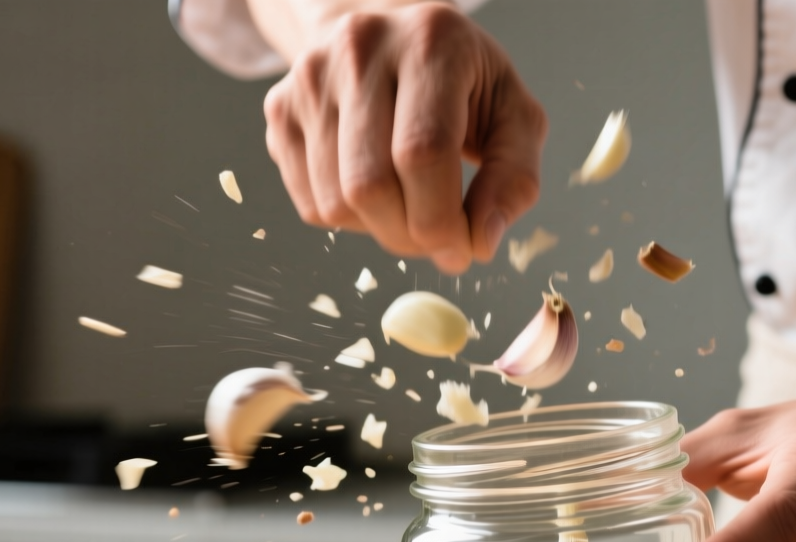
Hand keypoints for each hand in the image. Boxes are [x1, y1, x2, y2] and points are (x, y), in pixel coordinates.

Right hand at [261, 2, 546, 273]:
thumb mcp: (514, 116)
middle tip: (438, 241)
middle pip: (369, 185)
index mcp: (430, 43)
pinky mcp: (281, 109)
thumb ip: (515, 179)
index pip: (421, 153)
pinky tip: (378, 192)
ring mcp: (310, 79)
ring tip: (411, 209)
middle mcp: (359, 50)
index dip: (441, 221)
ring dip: (380, 231)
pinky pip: (310, 204)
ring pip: (336, 204)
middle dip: (410, 236)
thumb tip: (482, 242)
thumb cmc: (462, 83)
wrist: (393, 36)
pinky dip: (350, 221)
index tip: (464, 249)